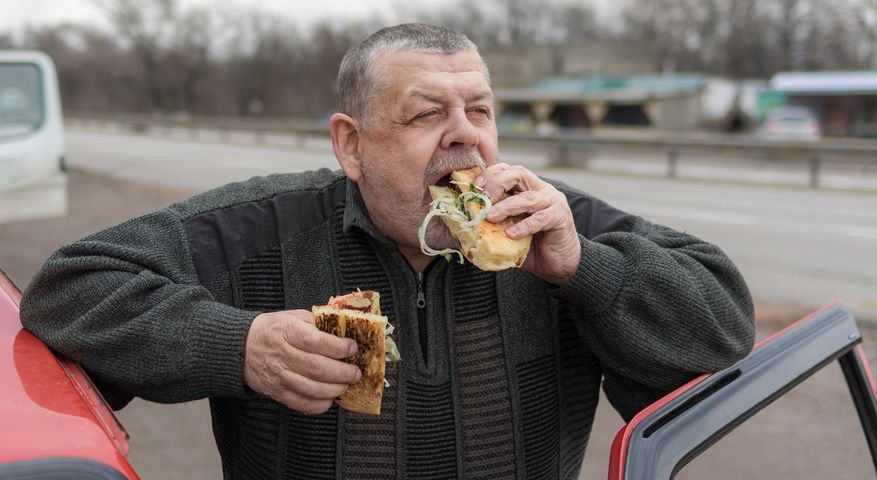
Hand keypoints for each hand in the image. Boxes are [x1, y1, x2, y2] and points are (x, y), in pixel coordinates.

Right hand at [243, 310, 360, 414]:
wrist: (240, 347)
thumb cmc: (272, 329)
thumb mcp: (292, 316)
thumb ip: (317, 321)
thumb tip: (345, 328)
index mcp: (286, 331)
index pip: (316, 341)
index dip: (338, 347)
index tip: (352, 348)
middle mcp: (280, 354)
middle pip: (317, 368)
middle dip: (343, 372)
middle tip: (355, 372)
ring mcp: (277, 376)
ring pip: (311, 388)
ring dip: (334, 390)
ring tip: (346, 385)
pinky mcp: (276, 392)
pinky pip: (300, 403)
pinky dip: (319, 405)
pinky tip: (329, 398)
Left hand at [476, 163, 581, 284]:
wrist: (558, 265)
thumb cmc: (531, 247)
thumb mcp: (507, 232)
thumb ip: (490, 226)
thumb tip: (461, 229)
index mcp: (527, 188)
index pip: (507, 170)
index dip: (490, 174)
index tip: (474, 187)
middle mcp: (541, 190)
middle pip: (518, 173)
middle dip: (497, 183)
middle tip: (483, 198)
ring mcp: (552, 202)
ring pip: (528, 197)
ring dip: (507, 206)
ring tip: (490, 216)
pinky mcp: (560, 217)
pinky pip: (540, 218)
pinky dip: (524, 226)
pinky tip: (512, 234)